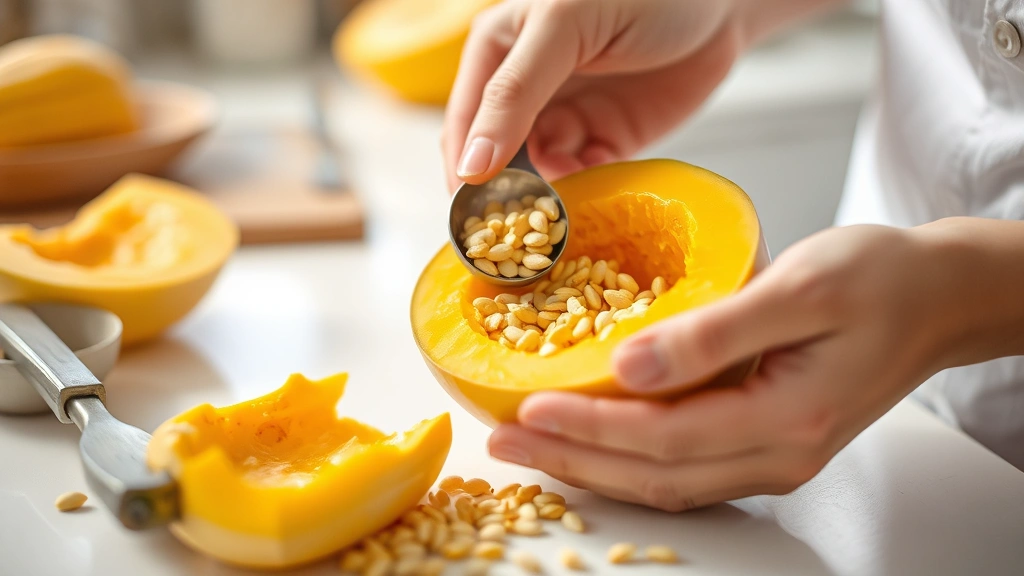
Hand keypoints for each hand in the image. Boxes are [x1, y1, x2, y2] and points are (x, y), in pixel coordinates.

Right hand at [441, 0, 741, 191]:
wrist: (721, 0)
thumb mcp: (563, 28)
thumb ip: (513, 94)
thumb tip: (471, 165)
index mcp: (496, 52)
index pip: (463, 123)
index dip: (464, 169)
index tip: (470, 216)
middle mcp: (524, 90)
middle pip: (495, 157)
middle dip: (504, 192)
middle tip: (516, 227)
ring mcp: (565, 117)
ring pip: (537, 174)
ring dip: (546, 195)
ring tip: (561, 206)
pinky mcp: (605, 141)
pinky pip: (581, 178)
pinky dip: (582, 190)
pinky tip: (591, 189)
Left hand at [488, 225, 957, 510]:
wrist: (937, 298)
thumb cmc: (880, 278)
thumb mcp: (800, 287)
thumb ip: (715, 331)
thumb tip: (628, 365)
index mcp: (788, 417)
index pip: (664, 438)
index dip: (590, 428)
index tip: (528, 408)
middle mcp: (778, 454)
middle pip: (655, 475)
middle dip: (572, 459)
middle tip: (505, 438)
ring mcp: (773, 458)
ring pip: (666, 483)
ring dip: (593, 466)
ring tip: (531, 443)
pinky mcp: (767, 444)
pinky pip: (684, 470)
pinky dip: (628, 461)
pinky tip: (592, 440)